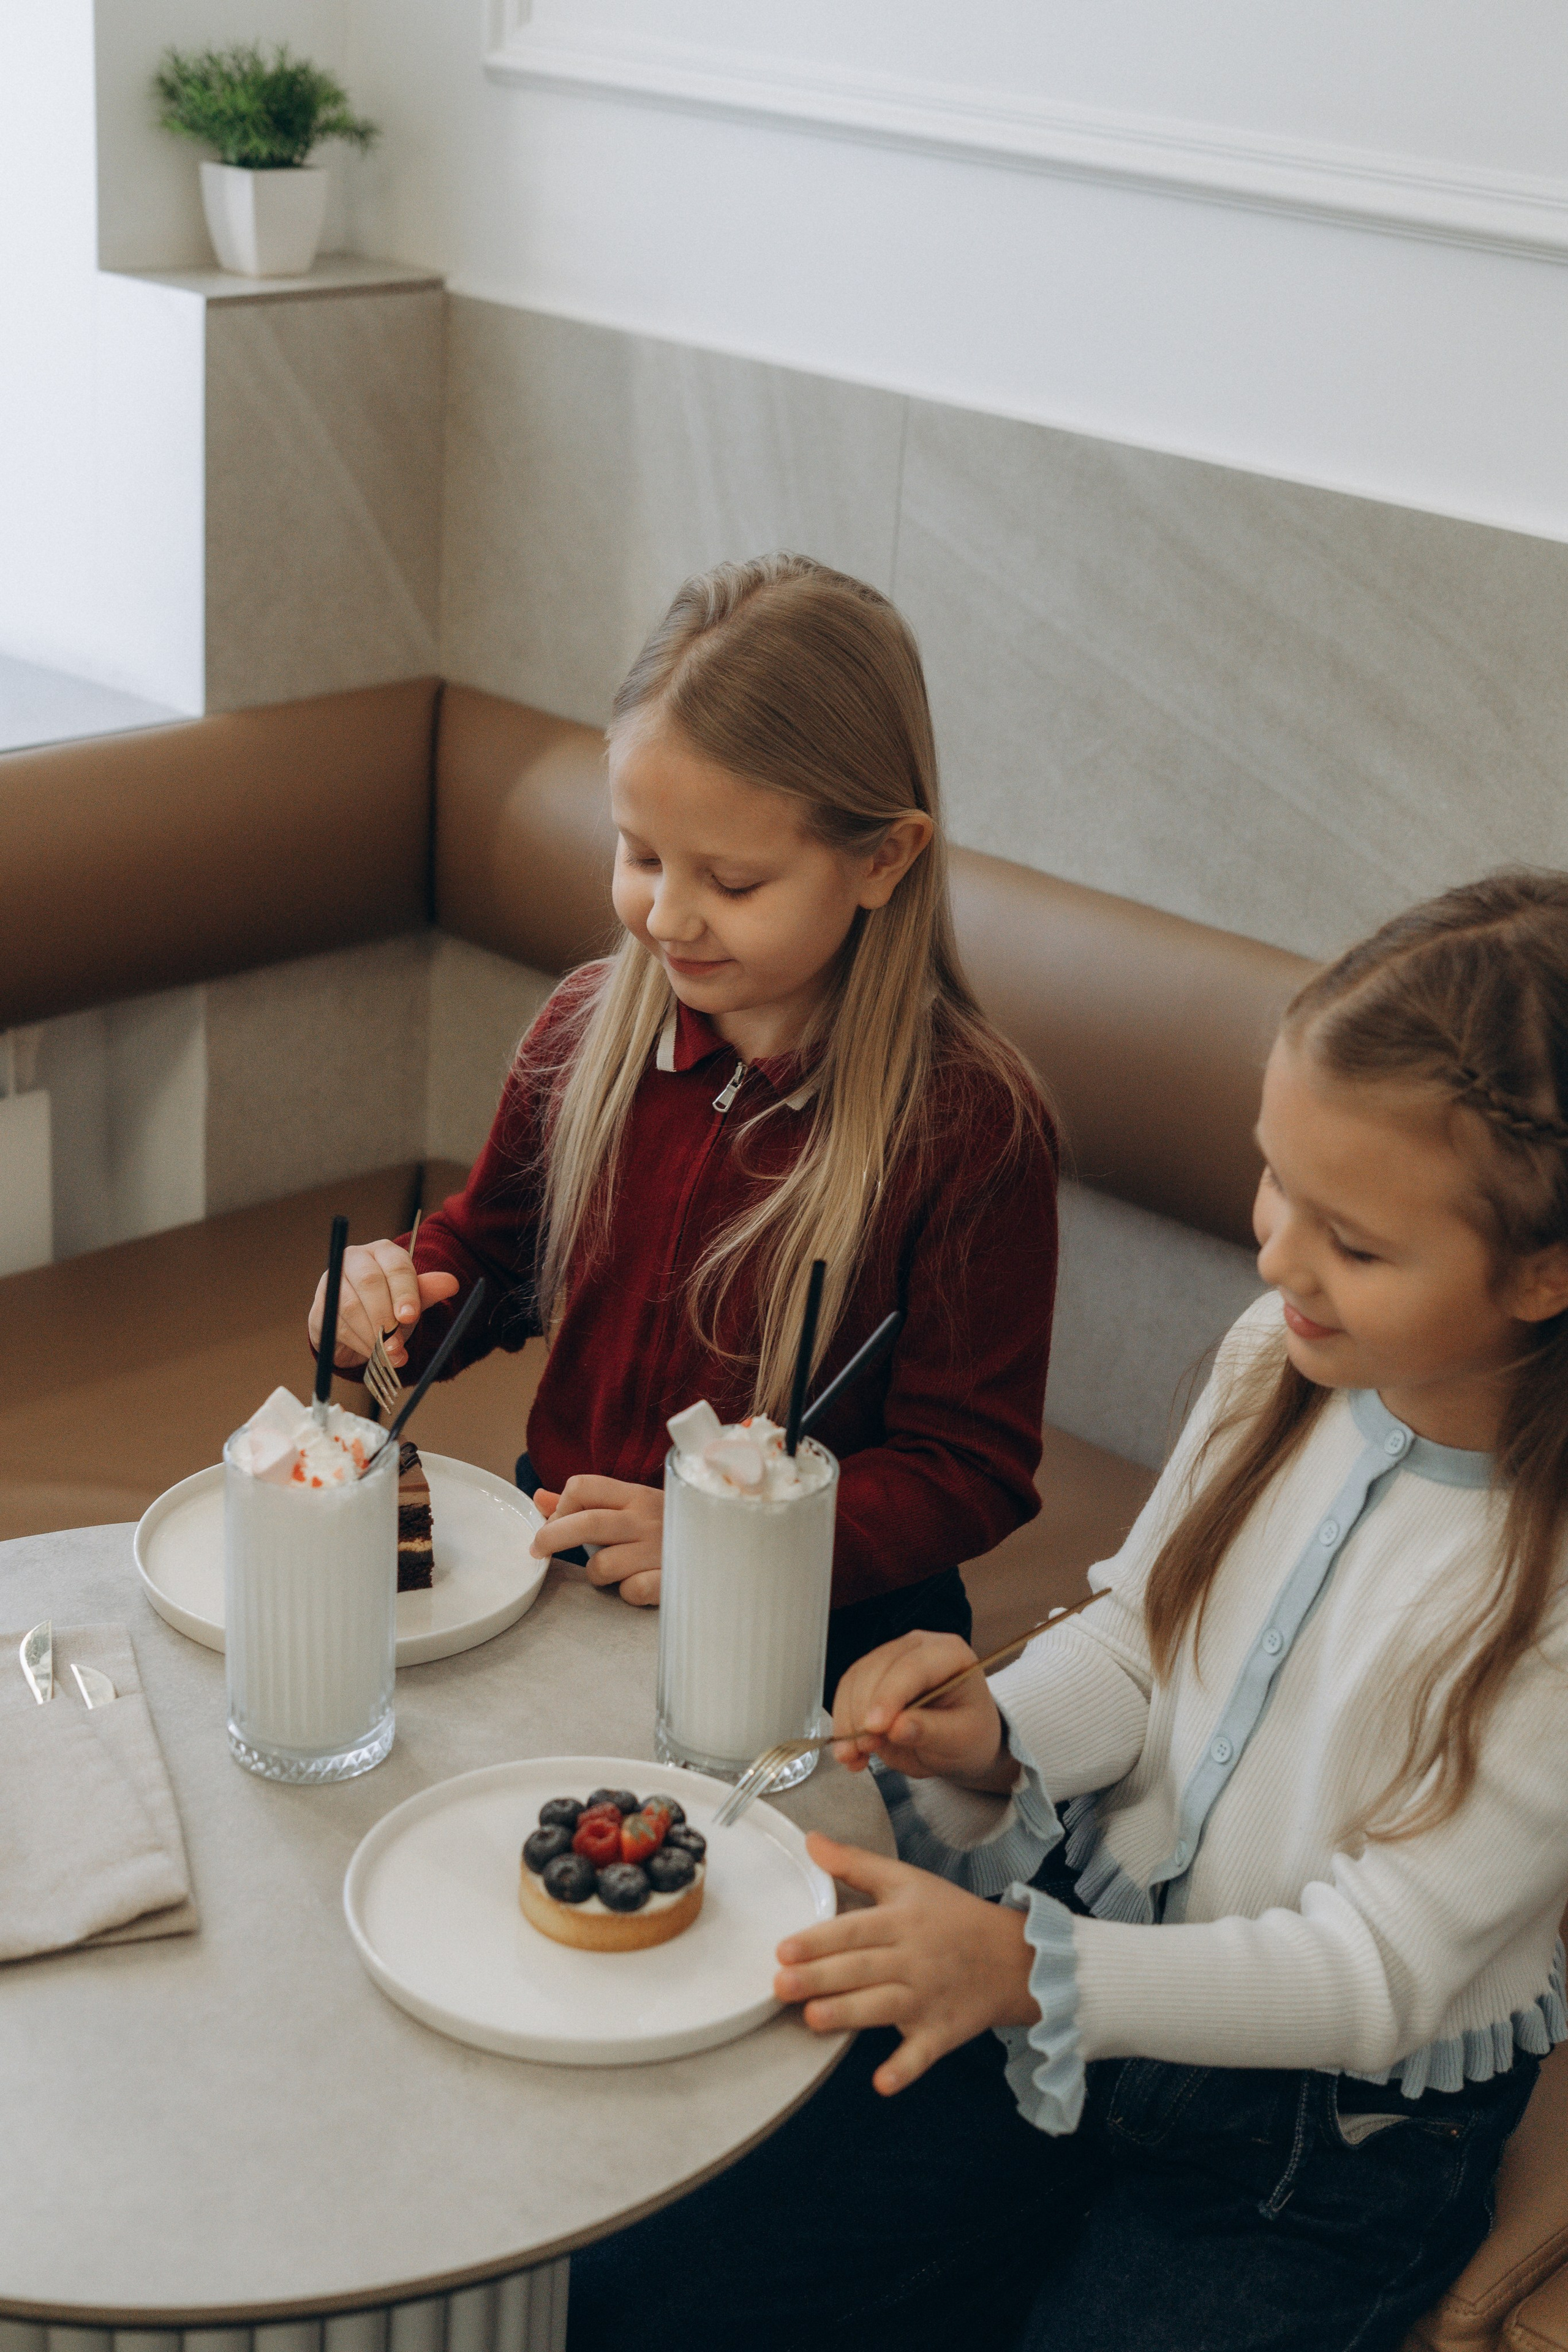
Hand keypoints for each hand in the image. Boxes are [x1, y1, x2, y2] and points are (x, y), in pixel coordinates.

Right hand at [307, 1240, 458, 1369]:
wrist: (359, 1324)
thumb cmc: (389, 1305)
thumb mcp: (411, 1300)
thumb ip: (427, 1292)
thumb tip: (451, 1283)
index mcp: (383, 1252)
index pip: (395, 1266)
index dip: (404, 1292)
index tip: (410, 1317)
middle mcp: (355, 1259)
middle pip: (369, 1282)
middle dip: (385, 1316)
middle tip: (396, 1342)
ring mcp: (333, 1280)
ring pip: (351, 1306)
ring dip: (371, 1334)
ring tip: (387, 1352)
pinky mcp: (321, 1305)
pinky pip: (337, 1325)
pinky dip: (357, 1342)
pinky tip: (370, 1351)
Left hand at [530, 1477, 662, 1605]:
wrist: (724, 1547)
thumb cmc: (667, 1528)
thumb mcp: (630, 1507)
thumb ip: (584, 1504)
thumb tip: (538, 1498)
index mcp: (634, 1496)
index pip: (583, 1486)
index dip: (559, 1507)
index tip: (551, 1526)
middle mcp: (645, 1517)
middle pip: (585, 1522)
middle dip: (552, 1537)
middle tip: (538, 1551)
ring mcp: (659, 1548)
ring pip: (601, 1565)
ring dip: (597, 1575)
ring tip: (615, 1573)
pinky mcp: (671, 1578)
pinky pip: (631, 1591)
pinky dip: (629, 1593)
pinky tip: (642, 1585)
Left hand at [775, 1834, 1038, 2092]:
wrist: (1013, 1956)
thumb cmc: (951, 1915)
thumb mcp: (906, 1880)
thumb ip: (855, 1863)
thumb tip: (810, 1841)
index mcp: (902, 1921)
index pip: (855, 1929)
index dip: (819, 1940)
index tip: (784, 1950)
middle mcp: (913, 1959)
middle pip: (861, 1969)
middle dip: (820, 1978)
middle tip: (781, 1986)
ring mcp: (928, 1999)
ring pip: (883, 2007)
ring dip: (849, 2014)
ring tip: (813, 2018)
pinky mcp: (942, 2032)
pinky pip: (922, 2053)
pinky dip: (904, 2069)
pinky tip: (882, 2082)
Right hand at [830, 1631, 1016, 1790]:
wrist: (961, 1739)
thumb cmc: (970, 1734)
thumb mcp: (960, 1739)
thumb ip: (931, 1731)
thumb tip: (896, 1728)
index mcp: (949, 1653)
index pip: (912, 1667)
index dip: (889, 1696)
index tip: (875, 1728)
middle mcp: (916, 1647)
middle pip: (877, 1669)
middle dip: (863, 1711)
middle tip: (863, 1748)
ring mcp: (891, 1657)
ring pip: (855, 1679)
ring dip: (847, 1719)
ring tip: (853, 1755)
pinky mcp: (871, 1675)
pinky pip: (847, 1693)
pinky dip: (843, 1723)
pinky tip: (849, 1751)